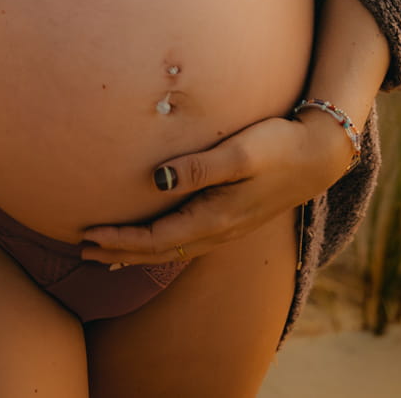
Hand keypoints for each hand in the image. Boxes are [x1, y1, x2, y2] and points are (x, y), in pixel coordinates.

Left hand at [77, 112, 355, 266]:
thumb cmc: (278, 146)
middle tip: (81, 250)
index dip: (120, 240)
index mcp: (215, 218)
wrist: (319, 156)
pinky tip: (153, 240)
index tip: (87, 236)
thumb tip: (155, 179)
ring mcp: (226, 229)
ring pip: (172, 250)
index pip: (156, 239)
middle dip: (120, 252)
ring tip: (106, 253)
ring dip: (138, 253)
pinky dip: (161, 246)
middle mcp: (218, 231)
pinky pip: (187, 242)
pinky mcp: (231, 220)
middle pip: (159, 252)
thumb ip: (198, 167)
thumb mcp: (239, 152)